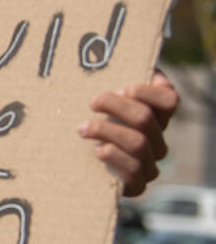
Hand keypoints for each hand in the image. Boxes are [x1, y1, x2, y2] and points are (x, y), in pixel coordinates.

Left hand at [80, 70, 178, 196]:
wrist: (73, 166)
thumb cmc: (90, 121)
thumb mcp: (102, 97)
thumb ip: (116, 77)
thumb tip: (124, 59)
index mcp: (157, 117)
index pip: (169, 100)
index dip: (147, 92)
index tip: (121, 88)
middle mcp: (158, 140)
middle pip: (145, 118)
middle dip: (114, 107)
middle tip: (92, 102)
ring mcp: (149, 164)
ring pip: (137, 143)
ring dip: (106, 131)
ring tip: (82, 128)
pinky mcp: (136, 185)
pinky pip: (134, 173)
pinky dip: (115, 158)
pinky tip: (98, 150)